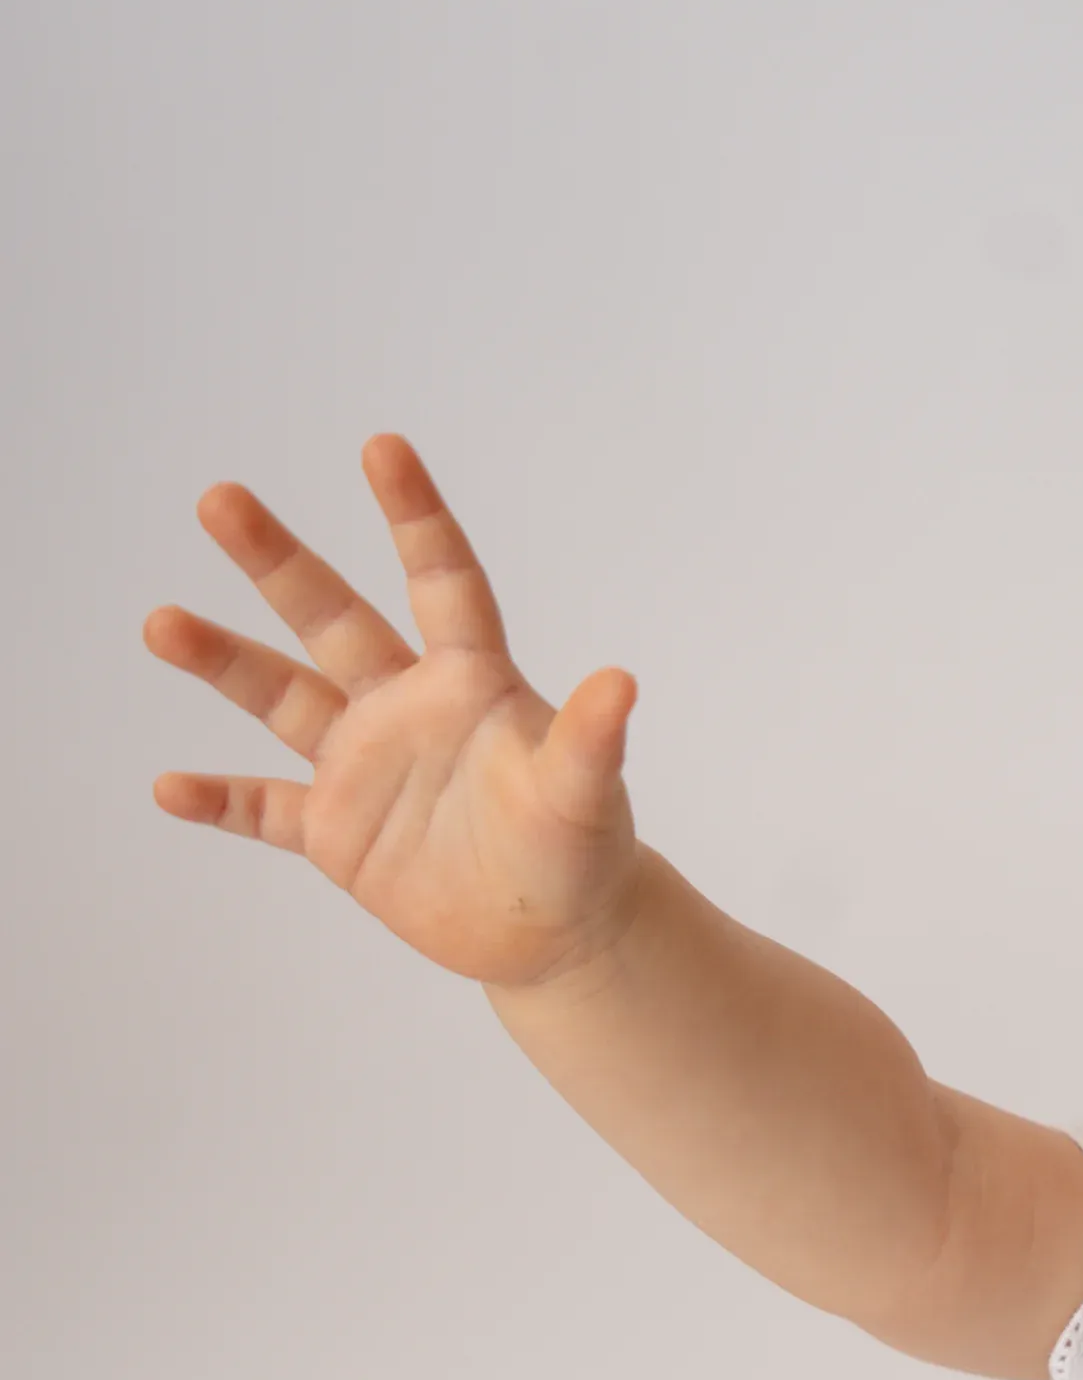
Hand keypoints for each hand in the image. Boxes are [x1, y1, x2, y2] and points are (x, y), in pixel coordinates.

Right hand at [144, 435, 641, 991]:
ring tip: (162, 622)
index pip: (441, 581)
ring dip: (224, 661)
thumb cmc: (581, 850)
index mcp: (471, 682)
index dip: (414, 517)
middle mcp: (404, 706)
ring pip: (281, 698)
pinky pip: (265, 810)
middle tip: (218, 498)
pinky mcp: (337, 833)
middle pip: (332, 618)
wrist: (554, 932)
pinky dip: (220, 801)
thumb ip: (590, 740)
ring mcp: (363, 766)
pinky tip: (169, 786)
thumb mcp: (585, 795)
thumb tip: (623, 683)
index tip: (382, 447)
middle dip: (277, 561)